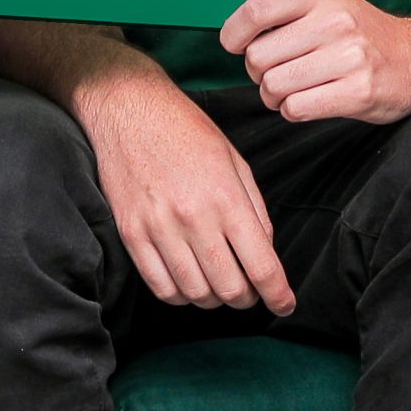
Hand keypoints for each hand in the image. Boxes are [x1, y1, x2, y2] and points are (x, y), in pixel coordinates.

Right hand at [78, 72, 295, 315]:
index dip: (279, 297)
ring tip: (216, 283)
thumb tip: (264, 255)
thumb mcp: (235, 161)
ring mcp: (157, 226)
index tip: (283, 305)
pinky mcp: (130, 230)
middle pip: (230, 289)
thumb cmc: (185, 129)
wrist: (127, 105)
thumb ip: (255, 211)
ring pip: (196, 293)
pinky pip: (159, 285)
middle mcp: (193, 216)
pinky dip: (179, 295)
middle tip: (249, 291)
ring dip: (213, 299)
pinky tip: (187, 281)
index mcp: (226, 198)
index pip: (262, 268)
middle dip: (248, 299)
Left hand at [222, 0, 410, 123]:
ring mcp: (349, 58)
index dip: (233, 33)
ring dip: (272, 95)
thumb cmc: (361, 34)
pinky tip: (304, 103)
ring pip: (274, 85)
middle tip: (273, 74)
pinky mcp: (359, 92)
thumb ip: (284, 12)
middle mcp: (335, 22)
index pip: (255, 12)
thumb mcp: (327, 4)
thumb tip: (233, 35)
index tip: (232, 45)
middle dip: (257, 72)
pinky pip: (296, 108)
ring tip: (288, 91)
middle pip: (258, 56)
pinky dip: (291, 110)